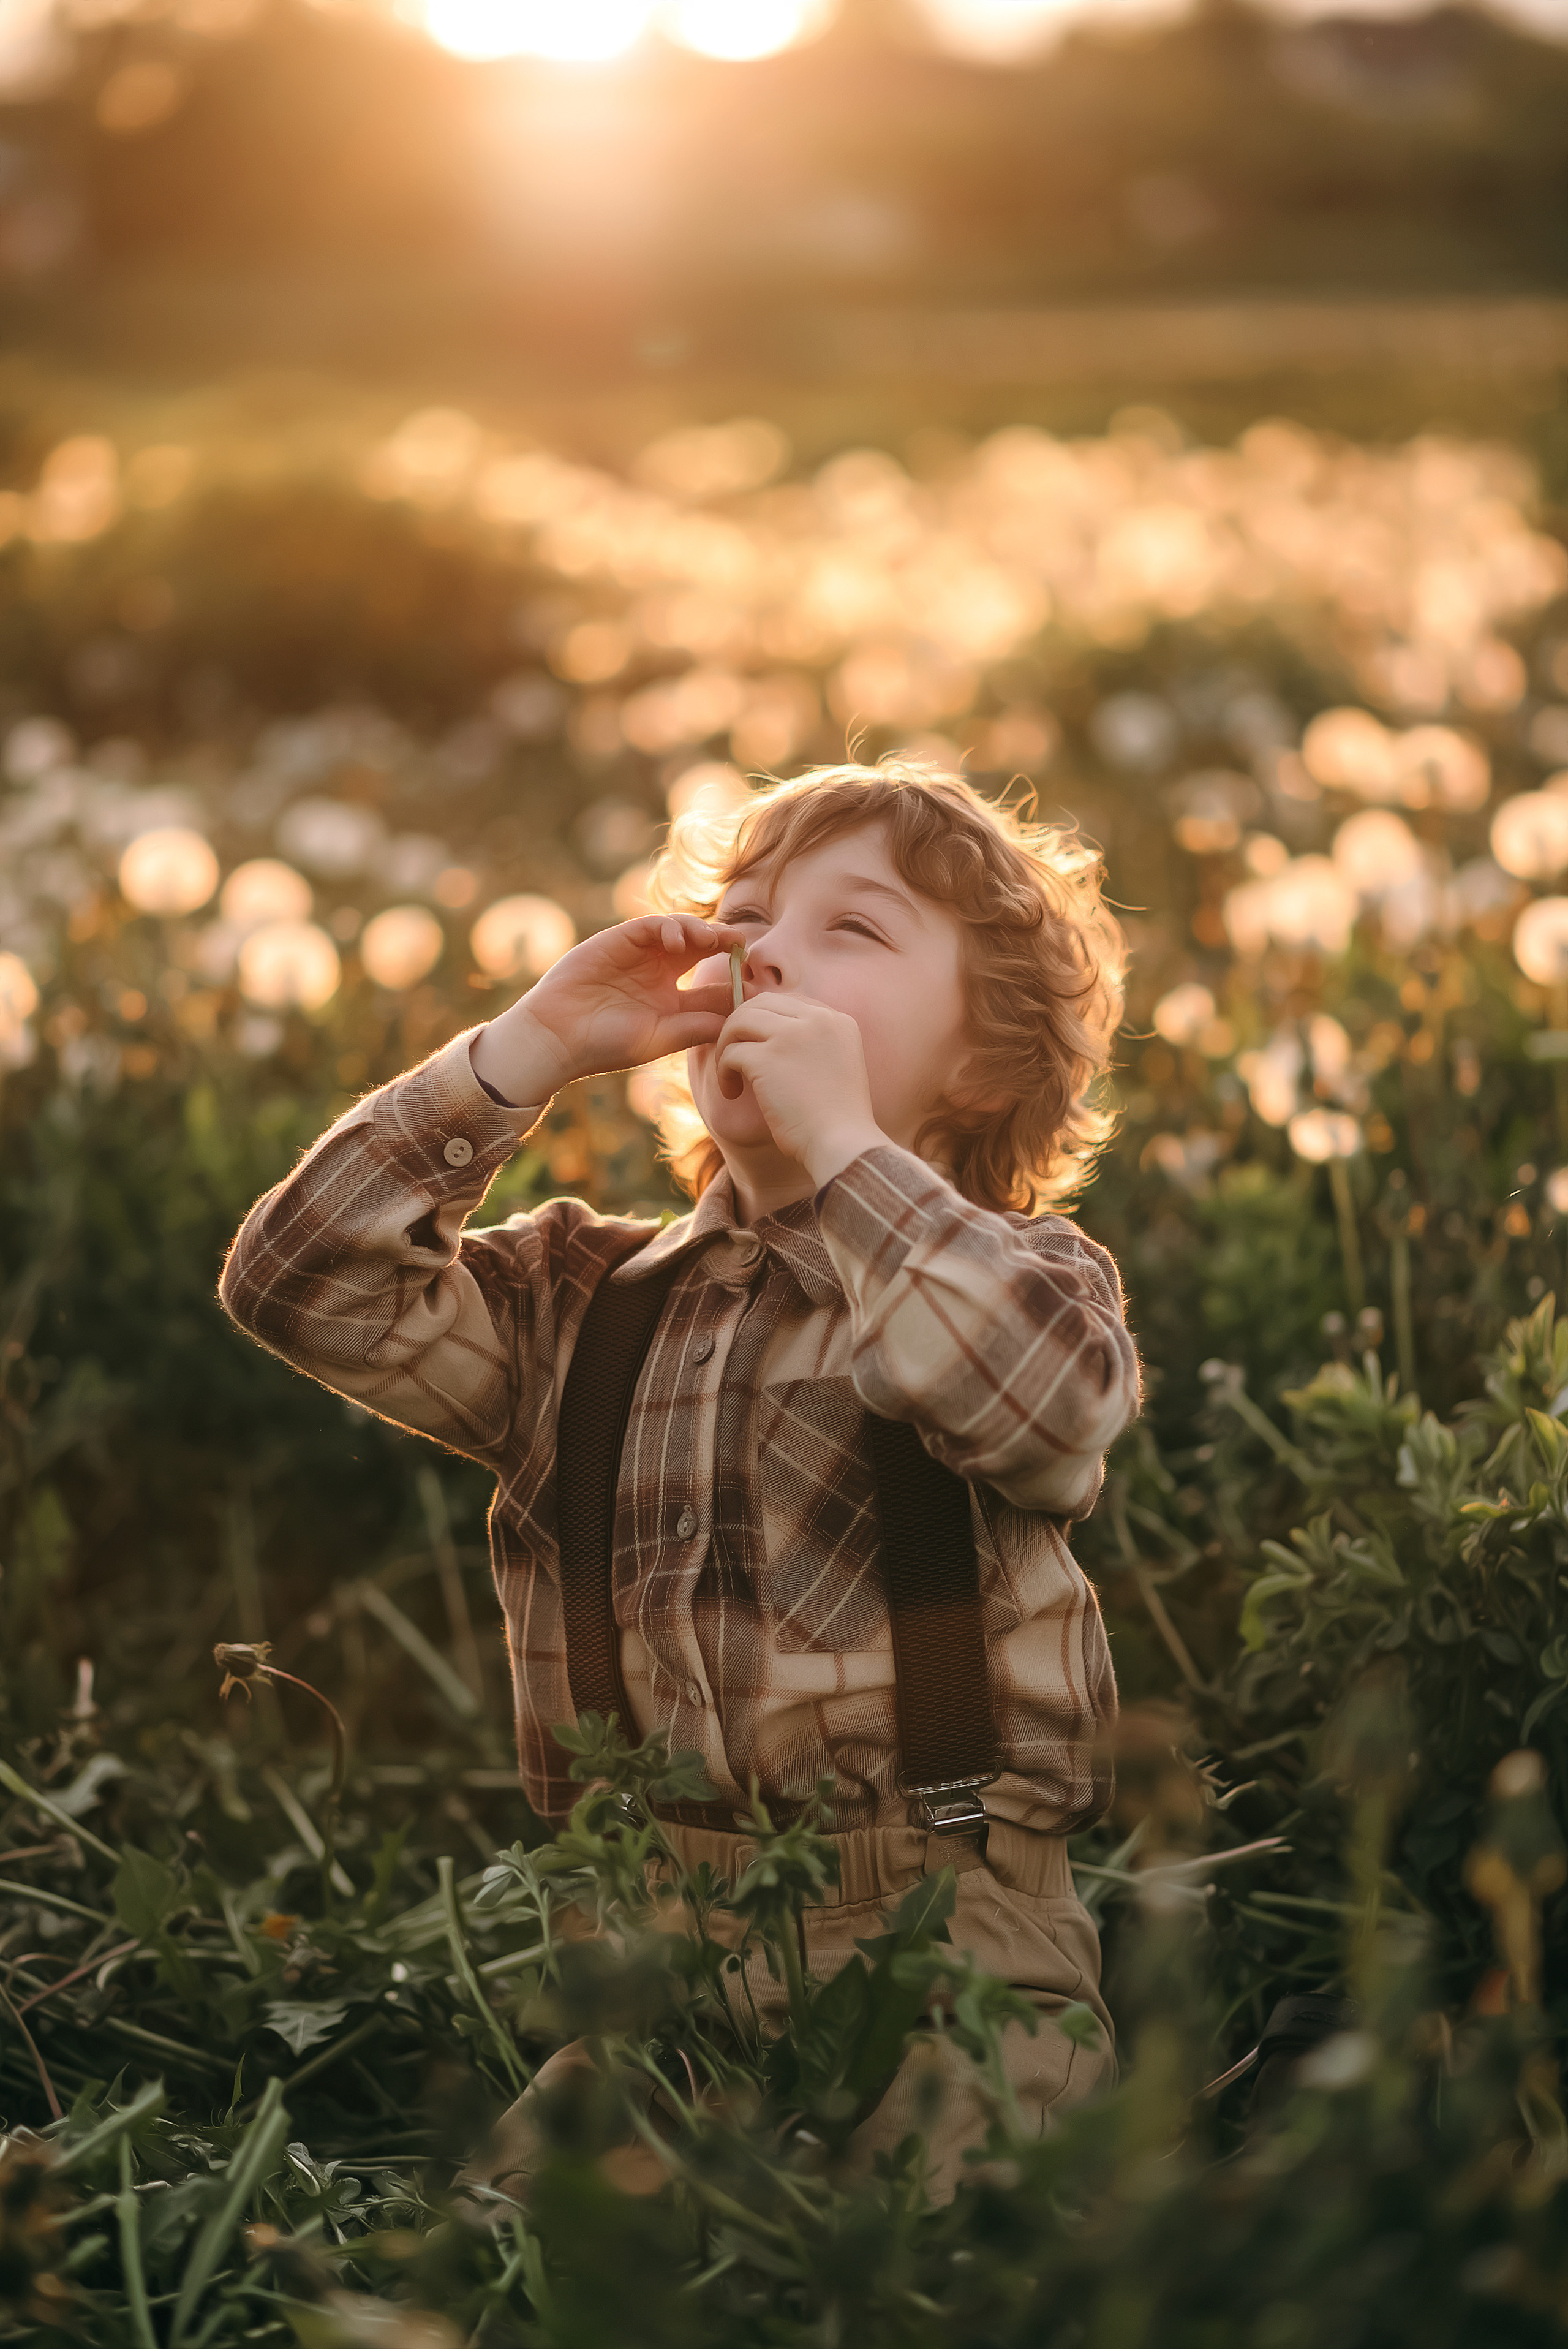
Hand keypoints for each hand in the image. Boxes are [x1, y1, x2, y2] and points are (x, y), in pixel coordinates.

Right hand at [471, 915, 743, 1103]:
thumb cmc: (605, 1046)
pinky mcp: (620, 939)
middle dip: (725, 946)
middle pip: (704, 952)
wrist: (557, 1037)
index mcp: (674, 1002)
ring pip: (683, 933)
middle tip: (744, 945)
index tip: (759, 980)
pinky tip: (679, 942)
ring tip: (714, 939)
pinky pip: (652, 925)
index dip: (738, 982)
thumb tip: (740, 1021)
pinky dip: (669, 927)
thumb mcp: (659, 1038)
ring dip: (701, 932)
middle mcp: (662, 975)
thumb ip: (698, 1026)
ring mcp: (642, 955)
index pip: (715, 987)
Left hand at [714, 992, 887, 1185]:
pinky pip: (731, 1051)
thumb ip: (810, 1045)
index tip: (757, 1048)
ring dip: (727, 1047)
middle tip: (735, 1058)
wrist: (842, 1144)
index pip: (789, 1002)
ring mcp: (793, 1035)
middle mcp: (818, 1019)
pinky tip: (732, 1092)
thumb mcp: (834, 1068)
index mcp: (838, 1021)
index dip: (765, 1022)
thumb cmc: (835, 1120)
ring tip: (730, 1076)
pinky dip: (723, 1071)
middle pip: (761, 1004)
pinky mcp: (769, 1057)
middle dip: (741, 1029)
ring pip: (740, 1021)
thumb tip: (766, 1038)